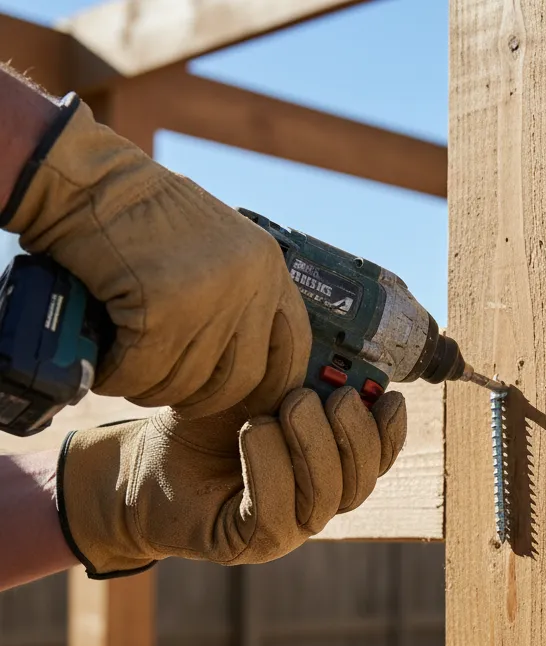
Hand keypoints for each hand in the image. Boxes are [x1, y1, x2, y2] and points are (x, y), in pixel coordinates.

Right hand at [2, 97, 308, 417]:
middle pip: (241, 380)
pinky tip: (107, 367)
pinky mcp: (161, 307)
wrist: (83, 178)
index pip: (294, 349)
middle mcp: (249, 282)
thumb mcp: (215, 248)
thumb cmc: (139, 217)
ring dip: (153, 388)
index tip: (244, 399)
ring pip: (188, 382)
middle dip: (202, 398)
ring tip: (131, 374)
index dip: (270, 385)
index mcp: (268, 267)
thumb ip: (241, 297)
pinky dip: (119, 378)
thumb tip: (256, 371)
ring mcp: (209, 295)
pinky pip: (144, 373)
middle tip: (170, 390)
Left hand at [56, 388, 406, 578]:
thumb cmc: (207, 423)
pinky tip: (254, 432)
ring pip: (323, 498)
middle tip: (334, 396)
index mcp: (329, 468)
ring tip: (290, 404)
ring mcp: (287, 529)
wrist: (143, 461)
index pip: (377, 460)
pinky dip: (269, 469)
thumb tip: (327, 340)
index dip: (390, 433)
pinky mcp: (249, 543)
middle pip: (359, 483)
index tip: (390, 396)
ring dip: (313, 447)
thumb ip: (296, 375)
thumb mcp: (257, 388)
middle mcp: (316, 502)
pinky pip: (273, 514)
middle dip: (354, 438)